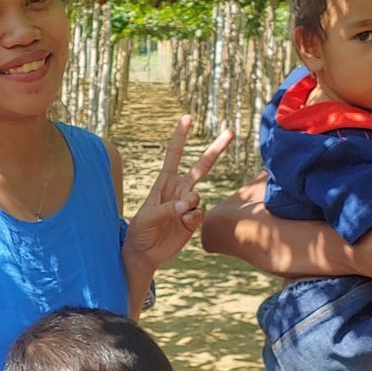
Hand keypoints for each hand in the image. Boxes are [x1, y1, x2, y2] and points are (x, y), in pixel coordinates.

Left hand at [123, 116, 233, 273]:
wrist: (145, 252)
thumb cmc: (140, 231)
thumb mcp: (147, 217)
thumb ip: (167, 209)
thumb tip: (188, 206)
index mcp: (164, 182)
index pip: (174, 155)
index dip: (180, 137)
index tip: (187, 118)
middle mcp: (179, 189)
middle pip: (201, 166)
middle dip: (216, 149)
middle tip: (230, 132)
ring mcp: (188, 204)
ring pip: (197, 195)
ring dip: (189, 203)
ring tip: (177, 214)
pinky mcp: (194, 220)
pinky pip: (200, 213)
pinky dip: (193, 218)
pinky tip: (183, 224)